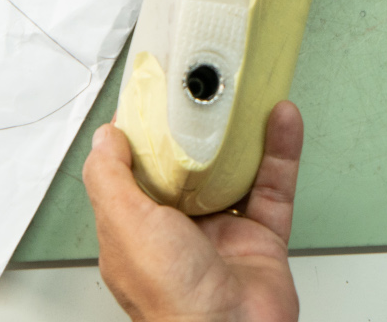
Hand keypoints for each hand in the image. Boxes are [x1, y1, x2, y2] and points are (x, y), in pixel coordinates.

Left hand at [82, 101, 302, 321]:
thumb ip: (109, 178)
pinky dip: (280, 151)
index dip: (144, 131)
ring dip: (242, 132)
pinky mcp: (263, 238)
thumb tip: (104, 138)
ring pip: (234, 169)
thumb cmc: (172, 301)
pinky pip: (275, 186)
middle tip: (202, 87)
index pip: (137, 169)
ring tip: (243, 94)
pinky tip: (281, 120)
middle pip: (189, 165)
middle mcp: (180, 230)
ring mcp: (223, 232)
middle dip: (196, 127)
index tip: (153, 93)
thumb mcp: (125, 226)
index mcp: (138, 229)